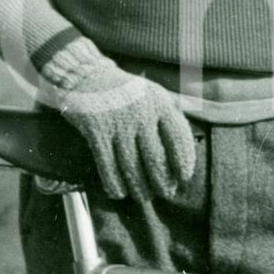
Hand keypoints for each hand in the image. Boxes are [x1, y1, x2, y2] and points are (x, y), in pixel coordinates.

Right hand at [39, 38, 197, 199]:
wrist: (85, 76)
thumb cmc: (126, 91)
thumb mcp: (153, 94)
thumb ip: (170, 116)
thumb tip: (187, 149)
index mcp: (159, 103)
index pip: (179, 138)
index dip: (184, 161)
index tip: (184, 177)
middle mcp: (141, 113)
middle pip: (156, 158)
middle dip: (162, 181)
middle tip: (165, 192)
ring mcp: (118, 123)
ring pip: (132, 166)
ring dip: (139, 187)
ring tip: (144, 197)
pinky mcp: (96, 131)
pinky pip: (107, 165)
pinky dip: (113, 183)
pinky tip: (118, 192)